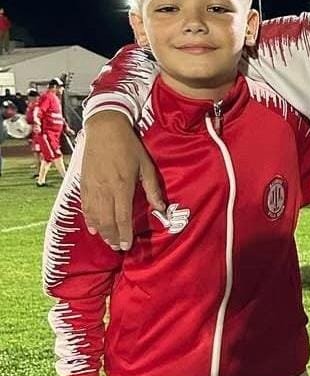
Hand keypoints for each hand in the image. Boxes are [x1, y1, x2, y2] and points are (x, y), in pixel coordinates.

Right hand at [82, 112, 164, 249]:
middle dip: (112, 237)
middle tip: (118, 247)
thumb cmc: (129, 146)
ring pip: (94, 216)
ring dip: (101, 231)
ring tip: (108, 241)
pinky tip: (93, 228)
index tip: (126, 246)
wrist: (105, 128)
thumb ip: (153, 189)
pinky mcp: (83, 182)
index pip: (122, 217)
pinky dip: (88, 219)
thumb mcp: (146, 166)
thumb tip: (162, 208)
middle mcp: (104, 189)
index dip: (124, 234)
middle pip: (106, 221)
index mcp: (122, 186)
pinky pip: (84, 206)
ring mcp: (91, 186)